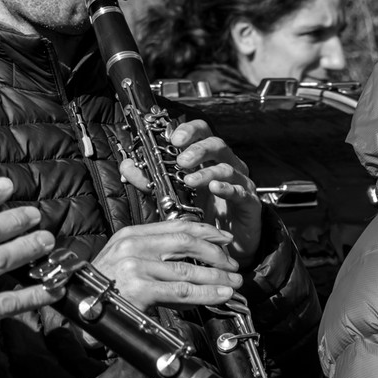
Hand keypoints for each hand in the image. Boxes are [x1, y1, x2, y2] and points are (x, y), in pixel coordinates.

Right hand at [91, 220, 241, 311]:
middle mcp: (133, 246)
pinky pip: (182, 291)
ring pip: (188, 270)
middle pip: (186, 243)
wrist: (78, 309)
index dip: (206, 230)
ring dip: (216, 276)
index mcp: (131, 235)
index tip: (225, 237)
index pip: (177, 226)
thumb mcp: (125, 261)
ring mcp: (135, 266)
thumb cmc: (104, 288)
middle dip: (216, 253)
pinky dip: (206, 293)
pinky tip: (220, 295)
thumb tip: (193, 260)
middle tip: (233, 264)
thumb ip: (154, 255)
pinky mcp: (139, 289)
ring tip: (233, 283)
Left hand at [120, 120, 262, 270]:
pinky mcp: (250, 203)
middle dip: (198, 149)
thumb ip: (150, 180)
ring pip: (227, 168)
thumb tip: (127, 166)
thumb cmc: (203, 215)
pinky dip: (228, 189)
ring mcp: (241, 183)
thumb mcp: (173, 196)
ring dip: (207, 172)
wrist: (226, 246)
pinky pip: (241, 191)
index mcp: (208, 160)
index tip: (173, 138)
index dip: (189, 130)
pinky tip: (215, 189)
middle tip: (181, 160)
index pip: (202, 133)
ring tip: (190, 180)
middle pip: (217, 144)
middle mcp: (226, 166)